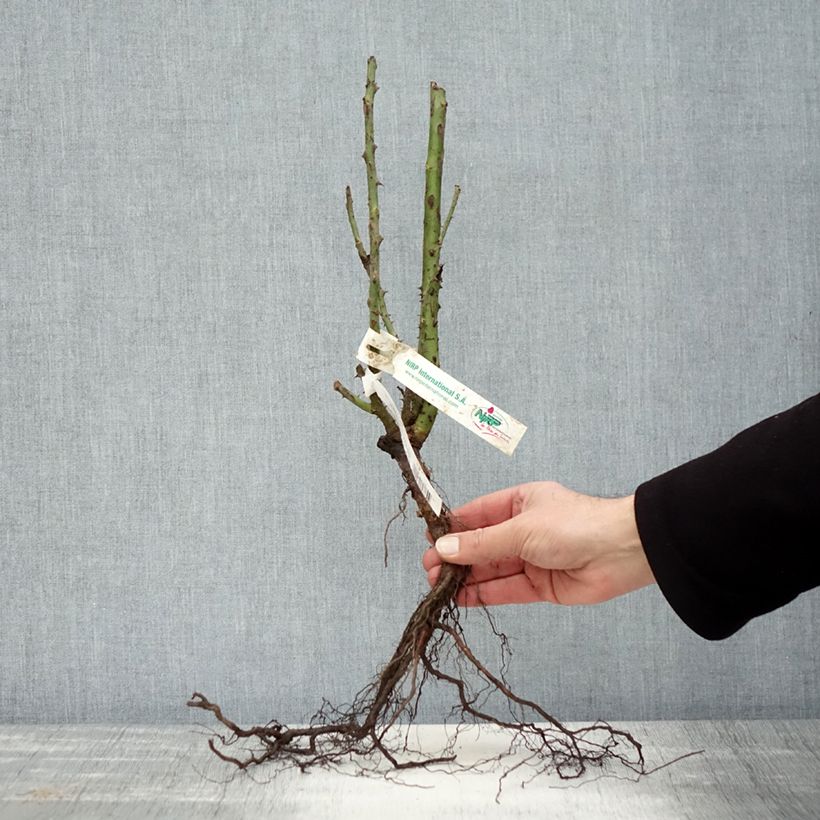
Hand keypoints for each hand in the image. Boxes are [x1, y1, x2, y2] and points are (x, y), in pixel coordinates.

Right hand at [422, 481, 654, 605]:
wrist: (622, 552)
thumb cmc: (574, 525)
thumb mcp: (521, 529)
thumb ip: (481, 543)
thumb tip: (443, 548)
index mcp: (519, 503)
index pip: (477, 515)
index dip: (451, 527)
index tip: (428, 540)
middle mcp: (523, 529)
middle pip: (481, 544)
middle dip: (454, 557)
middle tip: (428, 570)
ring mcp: (532, 558)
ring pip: (490, 569)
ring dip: (464, 577)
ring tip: (436, 587)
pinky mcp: (541, 586)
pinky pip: (506, 589)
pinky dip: (483, 594)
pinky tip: (460, 598)